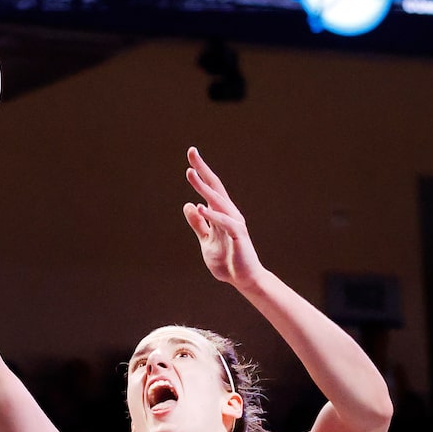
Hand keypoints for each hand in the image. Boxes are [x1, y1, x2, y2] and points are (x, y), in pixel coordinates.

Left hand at [183, 148, 263, 291]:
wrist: (244, 279)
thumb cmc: (227, 261)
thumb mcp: (206, 241)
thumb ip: (198, 224)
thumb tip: (189, 204)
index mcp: (220, 213)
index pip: (209, 189)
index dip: (200, 172)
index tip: (191, 155)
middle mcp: (228, 213)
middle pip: (214, 187)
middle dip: (202, 169)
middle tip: (191, 152)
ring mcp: (234, 223)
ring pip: (218, 201)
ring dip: (203, 187)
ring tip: (191, 174)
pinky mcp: (238, 235)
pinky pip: (224, 222)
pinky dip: (212, 215)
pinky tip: (200, 207)